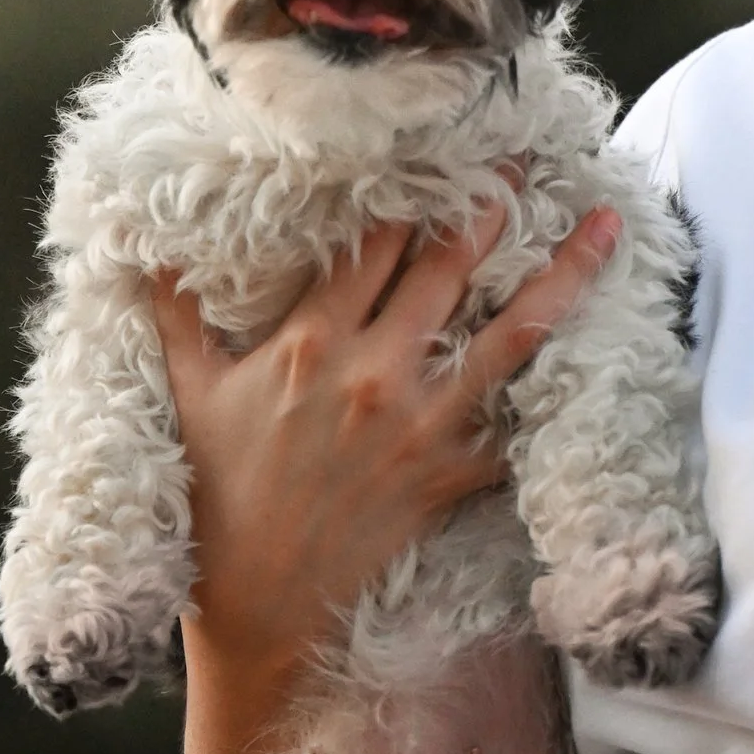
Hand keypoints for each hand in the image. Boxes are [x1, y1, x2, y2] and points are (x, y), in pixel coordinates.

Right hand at [150, 196, 621, 689]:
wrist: (256, 605)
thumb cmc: (217, 499)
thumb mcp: (188, 398)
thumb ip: (178, 318)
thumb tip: (148, 252)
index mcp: (311, 344)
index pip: (373, 246)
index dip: (412, 194)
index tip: (443, 147)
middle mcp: (375, 374)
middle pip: (449, 271)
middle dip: (492, 207)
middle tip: (531, 157)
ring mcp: (421, 425)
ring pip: (510, 336)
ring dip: (561, 278)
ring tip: (605, 229)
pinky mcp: (449, 476)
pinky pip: (515, 429)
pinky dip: (556, 397)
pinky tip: (604, 359)